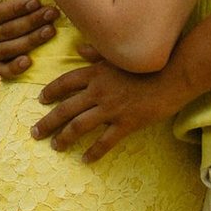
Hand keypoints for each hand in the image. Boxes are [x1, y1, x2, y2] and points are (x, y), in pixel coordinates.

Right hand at [0, 0, 58, 78]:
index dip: (16, 8)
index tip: (36, 1)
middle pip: (7, 31)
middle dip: (32, 21)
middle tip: (52, 13)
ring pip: (10, 49)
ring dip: (32, 40)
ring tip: (51, 30)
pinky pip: (3, 71)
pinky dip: (15, 69)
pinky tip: (30, 62)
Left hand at [34, 52, 183, 162]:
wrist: (175, 75)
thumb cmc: (150, 62)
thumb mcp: (120, 55)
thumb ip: (97, 53)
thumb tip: (78, 50)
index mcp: (96, 73)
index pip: (65, 83)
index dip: (50, 92)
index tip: (40, 101)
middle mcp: (99, 91)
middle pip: (65, 108)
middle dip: (47, 122)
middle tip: (35, 133)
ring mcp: (111, 108)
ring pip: (79, 126)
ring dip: (64, 138)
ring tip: (55, 146)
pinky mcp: (126, 123)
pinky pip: (105, 142)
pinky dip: (93, 152)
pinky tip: (85, 160)